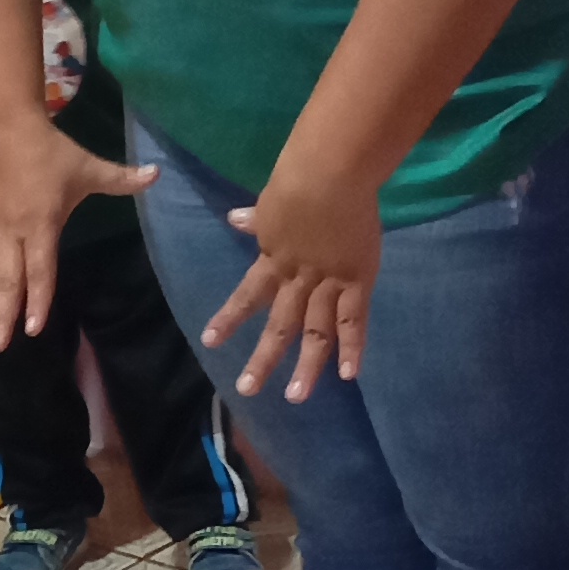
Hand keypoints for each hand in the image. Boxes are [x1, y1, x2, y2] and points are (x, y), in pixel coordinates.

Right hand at [0, 115, 156, 350]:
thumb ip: (121, 177)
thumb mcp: (87, 165)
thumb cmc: (49, 148)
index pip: (40, 270)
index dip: (37, 300)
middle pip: (8, 281)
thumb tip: (158, 174)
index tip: (31, 329)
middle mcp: (13, 232)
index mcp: (41, 224)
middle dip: (3, 316)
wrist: (4, 123)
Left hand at [202, 156, 384, 399]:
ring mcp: (328, 282)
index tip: (210, 341)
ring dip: (306, 366)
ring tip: (295, 396)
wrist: (331, 173)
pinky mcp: (358, 279)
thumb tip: (235, 219)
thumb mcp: (272, 201)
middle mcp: (297, 277)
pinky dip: (352, 347)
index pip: (247, 294)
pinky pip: (354, 319)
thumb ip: (259, 219)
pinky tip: (348, 375)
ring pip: (315, 332)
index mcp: (274, 258)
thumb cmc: (300, 177)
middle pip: (279, 324)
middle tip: (247, 388)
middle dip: (263, 358)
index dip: (231, 318)